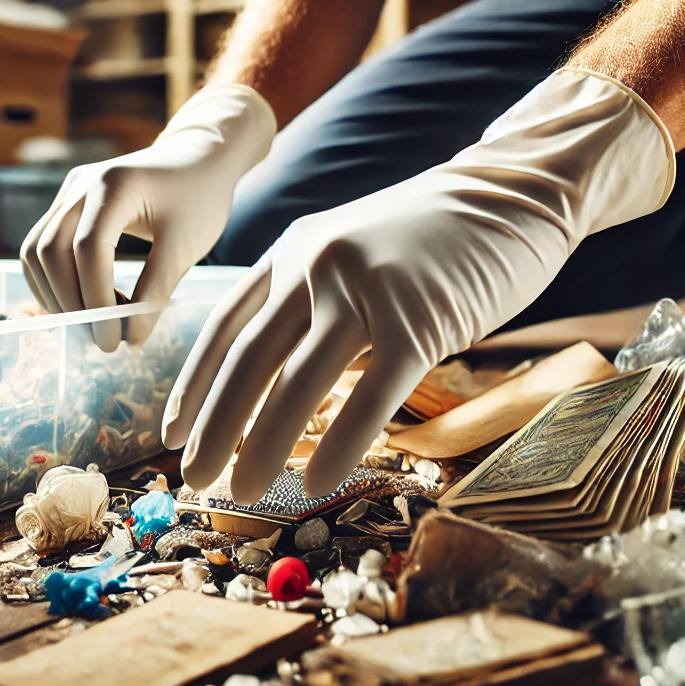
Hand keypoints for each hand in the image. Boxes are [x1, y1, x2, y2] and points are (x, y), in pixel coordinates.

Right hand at [21, 84, 275, 349]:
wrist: (198, 158)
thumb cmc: (199, 198)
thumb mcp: (186, 246)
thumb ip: (156, 290)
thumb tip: (132, 338)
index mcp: (115, 185)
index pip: (89, 248)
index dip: (95, 298)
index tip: (112, 339)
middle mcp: (81, 185)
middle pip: (50, 250)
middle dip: (69, 301)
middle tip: (100, 338)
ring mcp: (69, 191)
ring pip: (36, 250)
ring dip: (55, 293)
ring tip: (93, 321)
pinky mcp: (67, 203)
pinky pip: (44, 245)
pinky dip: (55, 279)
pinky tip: (85, 302)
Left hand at [160, 70, 675, 501]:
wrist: (510, 193)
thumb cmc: (434, 237)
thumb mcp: (353, 252)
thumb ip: (314, 300)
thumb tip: (279, 379)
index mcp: (294, 250)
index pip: (226, 326)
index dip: (195, 385)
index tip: (174, 432)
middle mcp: (316, 266)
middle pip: (248, 360)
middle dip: (214, 427)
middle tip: (192, 478)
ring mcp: (366, 291)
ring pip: (297, 382)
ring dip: (261, 445)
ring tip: (241, 492)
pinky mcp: (418, 321)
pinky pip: (369, 396)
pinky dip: (339, 444)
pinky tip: (318, 481)